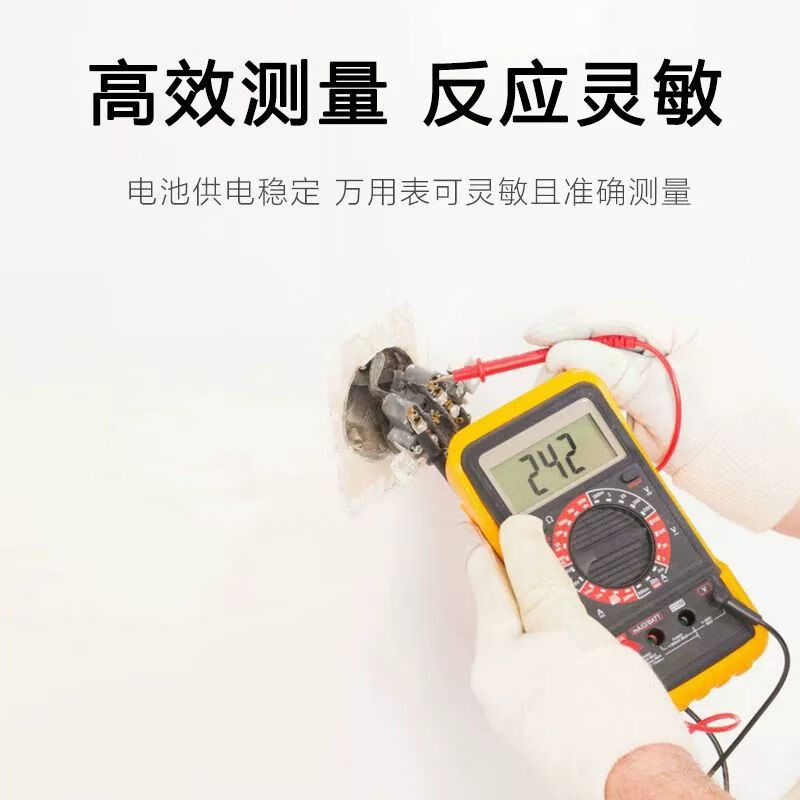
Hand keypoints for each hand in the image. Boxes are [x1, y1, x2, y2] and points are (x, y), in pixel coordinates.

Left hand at [466, 514, 693, 799]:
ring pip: (535, 635)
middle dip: (530, 575)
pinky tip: (591, 638)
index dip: (495, 536)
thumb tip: (516, 531)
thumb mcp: (570, 627)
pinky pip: (552, 662)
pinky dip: (568, 640)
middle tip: (550, 542)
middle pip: (509, 606)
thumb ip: (538, 576)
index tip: (496, 508)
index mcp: (494, 659)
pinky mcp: (554, 718)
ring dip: (554, 608)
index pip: (485, 576)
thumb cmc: (612, 722)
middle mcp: (501, 684)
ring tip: (580, 592)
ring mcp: (526, 704)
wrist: (649, 786)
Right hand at [524, 308, 799, 531]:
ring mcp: (671, 379)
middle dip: (572, 359)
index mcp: (686, 330)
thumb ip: (608, 371)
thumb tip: (562, 356)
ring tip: (574, 404)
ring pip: (609, 373)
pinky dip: (606, 412)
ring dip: (590, 390)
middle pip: (606, 341)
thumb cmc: (744, 445)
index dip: (567, 324)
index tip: (534, 337)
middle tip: (546, 380)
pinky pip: (620, 401)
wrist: (770, 490)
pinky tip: (603, 421)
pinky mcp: (664, 409)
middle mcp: (677, 349)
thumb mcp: (662, 400)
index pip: (614, 314)